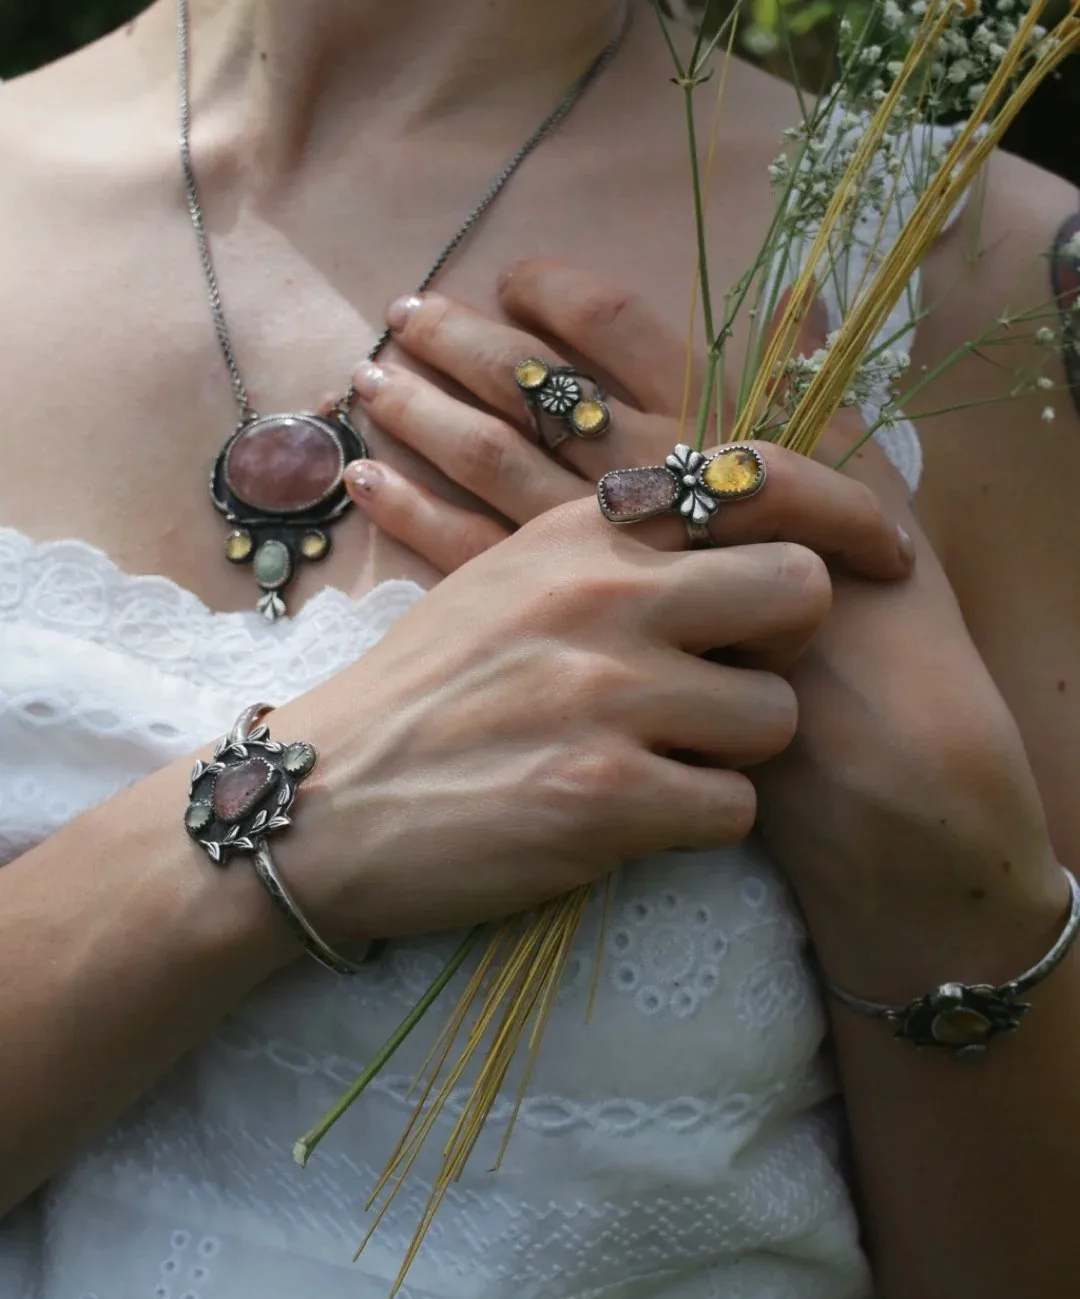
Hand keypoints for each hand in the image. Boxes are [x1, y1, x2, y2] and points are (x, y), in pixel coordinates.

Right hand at [340, 260, 1065, 985]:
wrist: (323, 798)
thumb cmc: (424, 690)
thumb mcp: (505, 578)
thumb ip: (607, 545)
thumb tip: (717, 515)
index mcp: (582, 527)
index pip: (755, 481)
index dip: (842, 514)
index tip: (883, 554)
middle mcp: (605, 593)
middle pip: (798, 592)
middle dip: (785, 644)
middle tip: (733, 677)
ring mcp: (608, 693)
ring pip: (774, 716)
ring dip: (733, 748)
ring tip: (660, 759)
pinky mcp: (607, 796)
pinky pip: (734, 807)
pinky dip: (698, 817)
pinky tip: (633, 815)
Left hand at [344, 260, 912, 576]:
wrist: (864, 751)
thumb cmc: (882, 624)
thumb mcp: (867, 490)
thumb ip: (814, 398)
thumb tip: (795, 309)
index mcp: (708, 421)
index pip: (617, 326)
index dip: (556, 293)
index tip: (512, 277)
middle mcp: (633, 471)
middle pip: (528, 385)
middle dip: (460, 342)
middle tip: (404, 310)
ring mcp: (582, 550)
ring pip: (481, 456)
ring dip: (419, 409)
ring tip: (371, 378)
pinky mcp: (552, 624)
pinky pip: (457, 549)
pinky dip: (407, 507)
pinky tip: (368, 477)